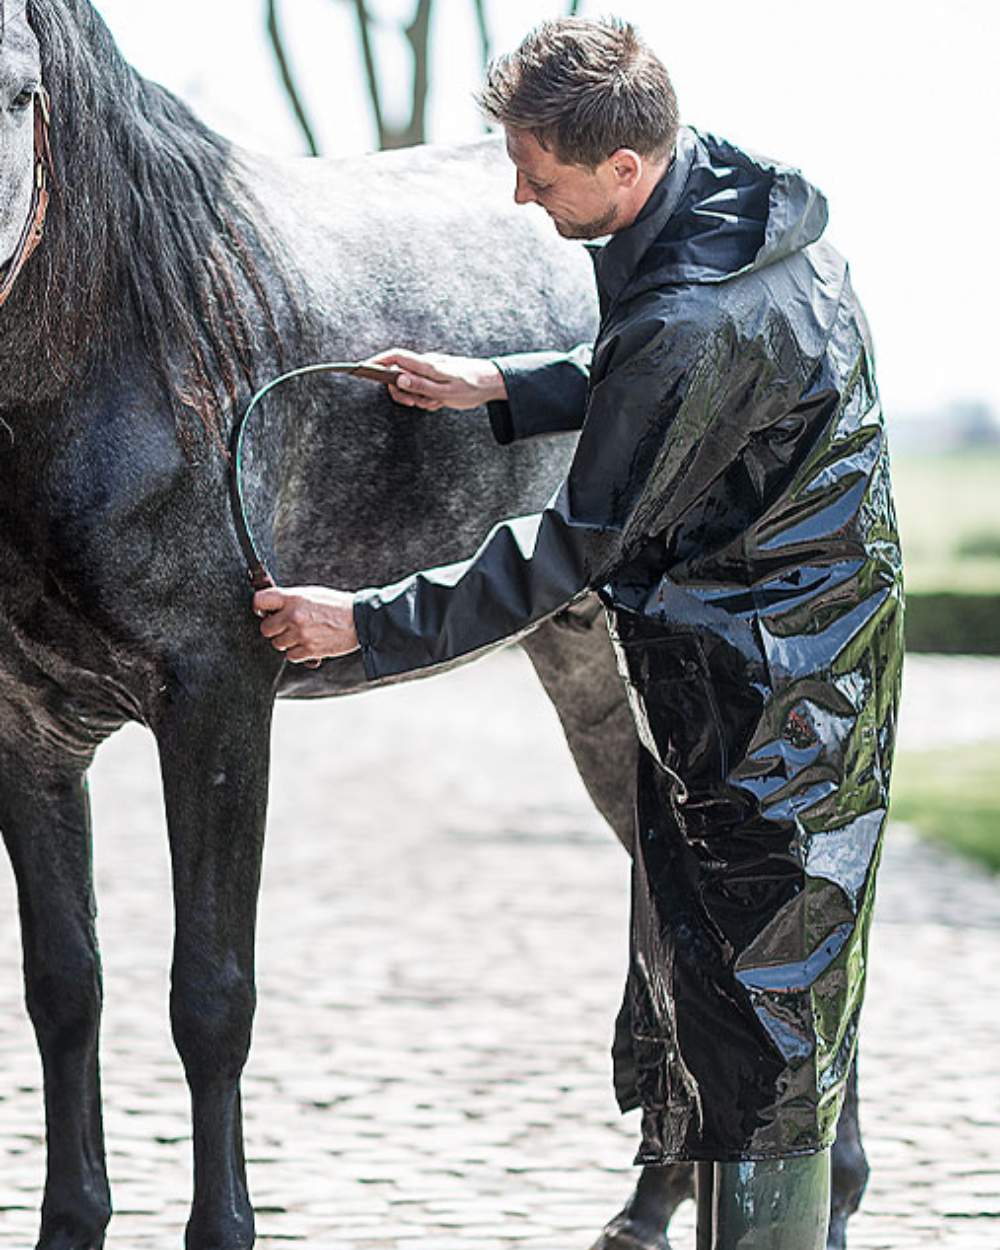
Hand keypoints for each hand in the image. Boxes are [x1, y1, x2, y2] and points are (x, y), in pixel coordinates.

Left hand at [253, 585, 358, 663]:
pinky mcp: (309, 650)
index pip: (259, 600)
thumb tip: (272, 606)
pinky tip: (307, 643)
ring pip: (277, 644)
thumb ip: (290, 599)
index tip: (263, 611)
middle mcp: (294, 616)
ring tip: (300, 634)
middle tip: (285, 625)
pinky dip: (297, 652)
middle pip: (266, 628)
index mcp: (293, 598)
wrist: (360, 619)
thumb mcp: (311, 594)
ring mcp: (301, 634)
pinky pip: (291, 656)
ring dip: (286, 641)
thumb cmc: (337, 605)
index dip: (259, 607)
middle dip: (274, 628)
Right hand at [367, 348, 506, 410]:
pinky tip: (440, 402)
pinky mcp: (436, 376)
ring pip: (412, 384)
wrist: (493, 382)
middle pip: (400, 373)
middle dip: (403, 392)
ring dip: (419, 397)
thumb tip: (398, 379)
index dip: (378, 361)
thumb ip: (420, 385)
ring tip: (435, 402)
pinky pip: (423, 387)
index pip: (396, 356)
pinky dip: (427, 397)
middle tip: (416, 403)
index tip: (364, 368)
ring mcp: (431, 369)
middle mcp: (427, 363)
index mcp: (427, 364)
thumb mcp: (445, 392)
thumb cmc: (471, 386)